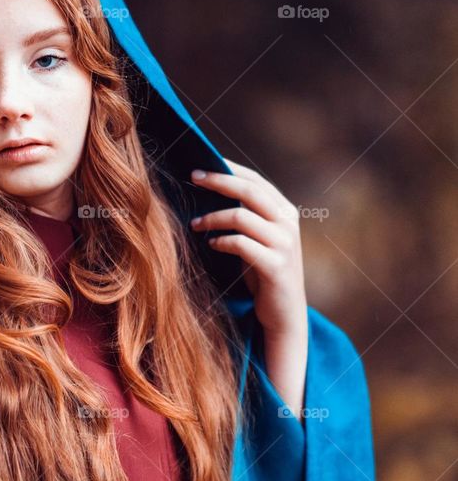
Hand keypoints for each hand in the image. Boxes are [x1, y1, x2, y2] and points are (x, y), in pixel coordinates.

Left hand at [189, 159, 306, 337]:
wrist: (284, 313)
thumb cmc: (263, 273)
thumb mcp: (258, 239)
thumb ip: (246, 216)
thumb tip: (210, 190)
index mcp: (285, 211)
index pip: (255, 180)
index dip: (228, 170)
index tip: (200, 166)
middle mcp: (288, 223)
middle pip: (249, 191)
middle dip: (218, 182)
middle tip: (192, 178)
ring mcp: (284, 244)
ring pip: (241, 217)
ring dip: (212, 217)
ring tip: (194, 223)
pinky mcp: (275, 266)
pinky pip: (241, 245)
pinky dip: (221, 241)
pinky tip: (211, 244)